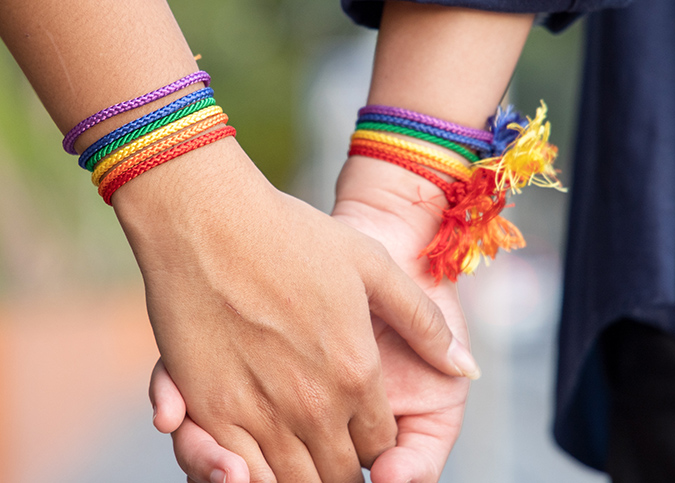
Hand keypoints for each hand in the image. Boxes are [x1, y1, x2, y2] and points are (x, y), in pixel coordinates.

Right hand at [119, 139, 474, 482]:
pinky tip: (254, 462)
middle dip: (339, 469)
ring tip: (299, 456)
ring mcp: (259, 413)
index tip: (363, 434)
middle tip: (332, 451)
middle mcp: (314, 406)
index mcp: (358, 375)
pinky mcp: (210, 410)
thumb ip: (423, 322)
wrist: (209, 219)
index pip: (379, 446)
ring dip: (300, 476)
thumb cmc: (290, 234)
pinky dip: (252, 475)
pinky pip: (241, 472)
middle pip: (337, 475)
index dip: (375, 446)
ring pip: (291, 482)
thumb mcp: (373, 264)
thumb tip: (465, 367)